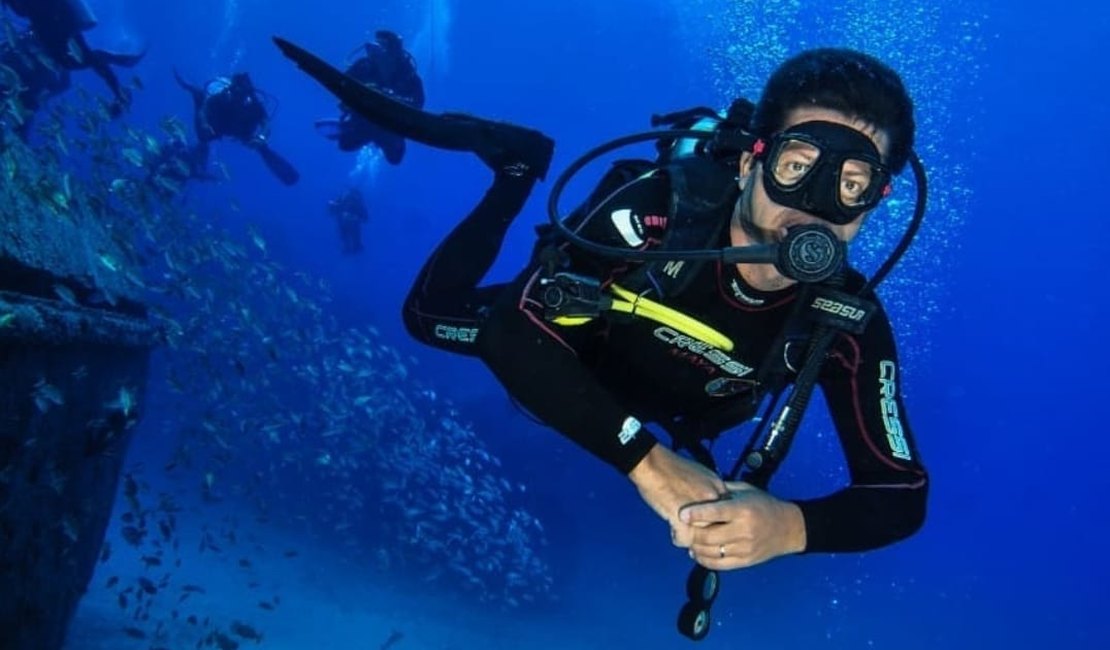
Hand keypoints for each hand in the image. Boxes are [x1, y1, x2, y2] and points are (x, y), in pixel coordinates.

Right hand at [627, 445, 726, 546]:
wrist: (652, 463)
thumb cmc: (670, 467)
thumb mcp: (701, 474)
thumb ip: (710, 491)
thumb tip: (713, 505)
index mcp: (719, 487)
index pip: (729, 515)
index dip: (718, 523)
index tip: (710, 526)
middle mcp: (713, 499)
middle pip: (719, 528)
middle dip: (707, 535)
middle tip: (697, 535)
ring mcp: (699, 510)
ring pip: (703, 538)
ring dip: (693, 539)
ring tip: (683, 532)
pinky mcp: (683, 519)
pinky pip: (686, 540)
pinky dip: (679, 538)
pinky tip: (674, 531)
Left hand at [678, 481, 806, 569]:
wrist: (789, 528)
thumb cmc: (764, 505)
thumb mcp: (746, 491)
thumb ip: (723, 490)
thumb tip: (699, 487)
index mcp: (743, 510)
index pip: (715, 512)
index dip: (696, 514)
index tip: (682, 513)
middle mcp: (744, 531)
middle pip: (708, 536)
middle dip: (692, 534)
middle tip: (681, 529)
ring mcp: (745, 548)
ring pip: (711, 552)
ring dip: (695, 547)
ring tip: (688, 541)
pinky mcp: (745, 561)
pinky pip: (719, 565)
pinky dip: (704, 560)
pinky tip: (697, 553)